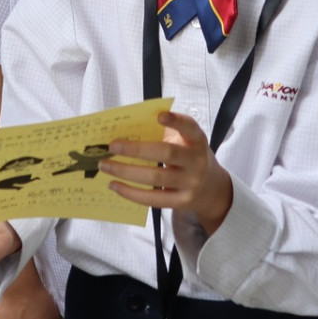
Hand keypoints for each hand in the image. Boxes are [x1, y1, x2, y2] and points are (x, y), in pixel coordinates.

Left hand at [100, 111, 234, 233]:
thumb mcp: (186, 142)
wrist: (212, 189)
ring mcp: (190, 184)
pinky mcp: (181, 202)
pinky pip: (152, 199)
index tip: (159, 116)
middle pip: (166, 154)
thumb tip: (128, 131)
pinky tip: (114, 185)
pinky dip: (130, 193)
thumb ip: (166, 134)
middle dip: (136, 149)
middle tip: (112, 146)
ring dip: (126, 171)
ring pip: (155, 178)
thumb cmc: (190, 157)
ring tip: (105, 166)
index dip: (176, 121)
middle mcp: (197, 162)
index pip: (190, 128)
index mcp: (197, 141)